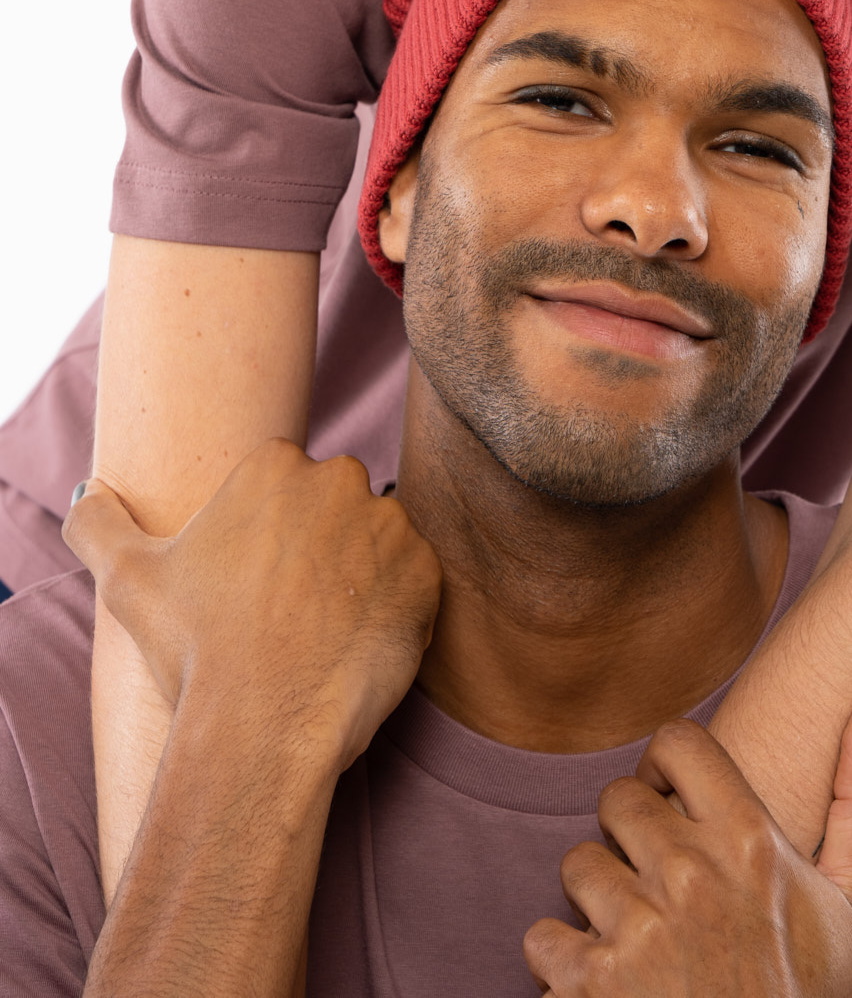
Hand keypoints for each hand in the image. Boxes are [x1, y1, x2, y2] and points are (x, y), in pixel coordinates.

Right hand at [65, 439, 441, 775]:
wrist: (260, 724)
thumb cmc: (193, 649)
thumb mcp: (127, 580)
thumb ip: (99, 525)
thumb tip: (87, 497)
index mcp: (276, 465)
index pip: (281, 485)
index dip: (265, 537)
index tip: (252, 581)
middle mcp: (341, 480)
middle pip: (332, 507)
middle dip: (315, 549)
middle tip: (286, 611)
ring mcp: (390, 525)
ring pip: (374, 543)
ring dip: (357, 577)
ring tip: (319, 632)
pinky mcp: (426, 573)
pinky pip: (414, 583)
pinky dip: (392, 610)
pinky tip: (353, 646)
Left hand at [524, 694, 851, 995]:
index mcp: (749, 843)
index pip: (676, 743)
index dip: (668, 768)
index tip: (676, 803)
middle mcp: (689, 875)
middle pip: (617, 801)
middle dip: (632, 838)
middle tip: (660, 884)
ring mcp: (635, 931)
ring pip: (577, 864)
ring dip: (598, 900)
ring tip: (637, 937)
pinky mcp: (589, 984)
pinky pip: (542, 937)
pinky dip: (564, 962)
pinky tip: (608, 982)